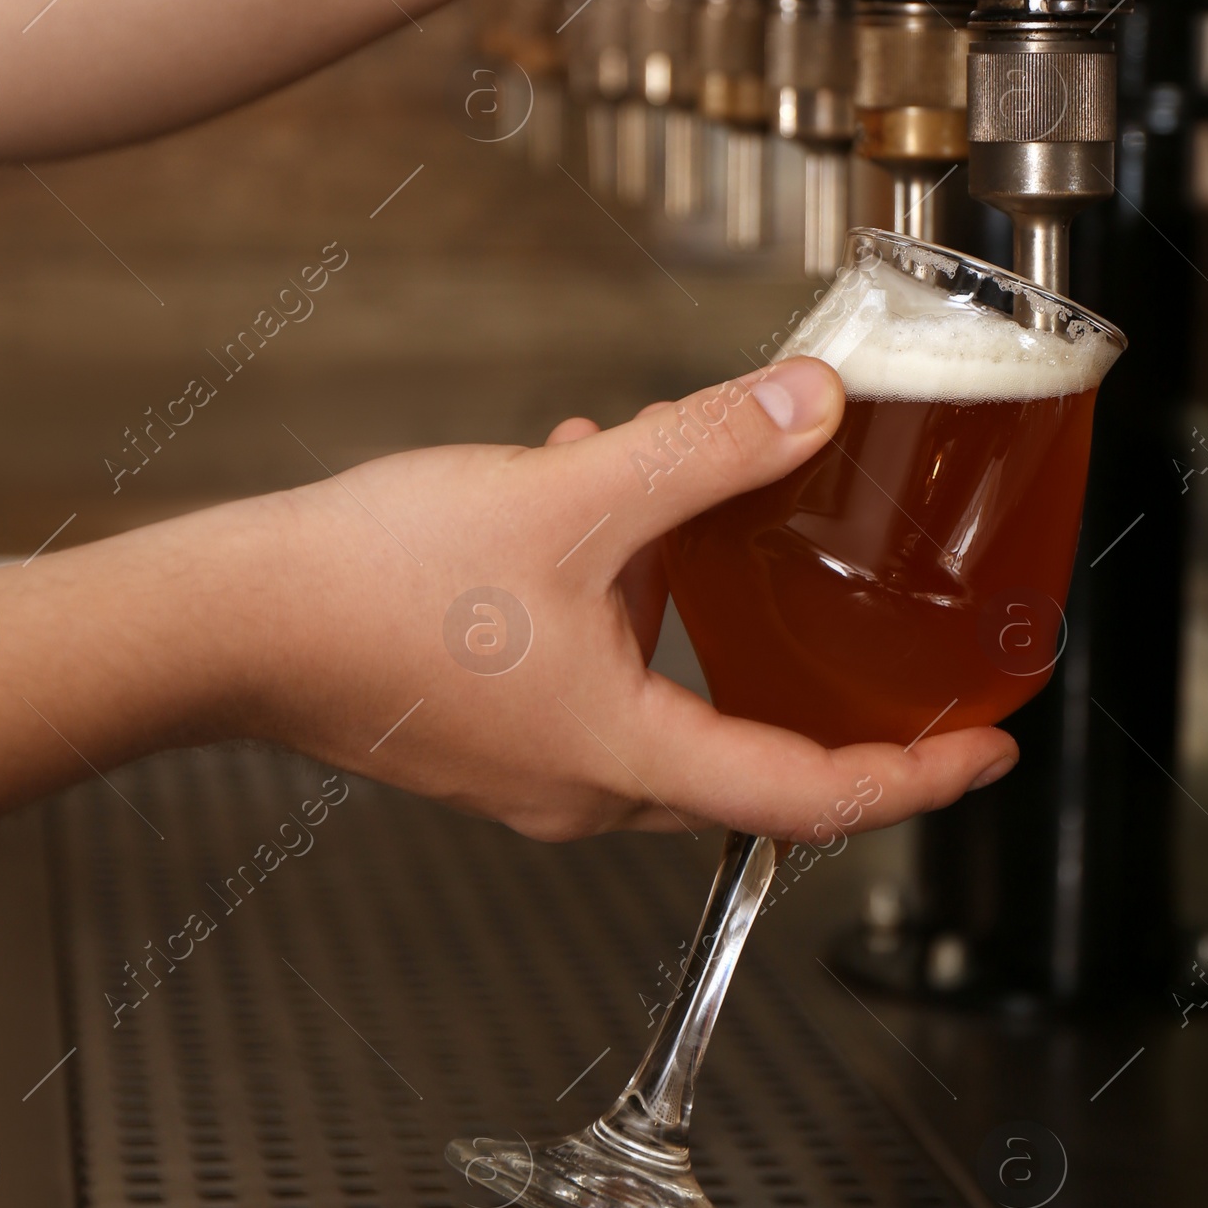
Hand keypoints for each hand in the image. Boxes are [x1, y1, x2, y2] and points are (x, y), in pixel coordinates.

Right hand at [246, 357, 1015, 841]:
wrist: (224, 620)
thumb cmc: (370, 588)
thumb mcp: (571, 498)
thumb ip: (705, 450)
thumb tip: (811, 408)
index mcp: (623, 757)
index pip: (809, 799)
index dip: (913, 778)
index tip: (982, 753)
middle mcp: (585, 784)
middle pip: (746, 752)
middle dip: (816, 680)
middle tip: (886, 635)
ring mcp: (532, 762)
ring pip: (665, 690)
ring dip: (696, 595)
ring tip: (691, 492)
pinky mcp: (489, 724)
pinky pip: (596, 665)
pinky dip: (621, 587)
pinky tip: (588, 486)